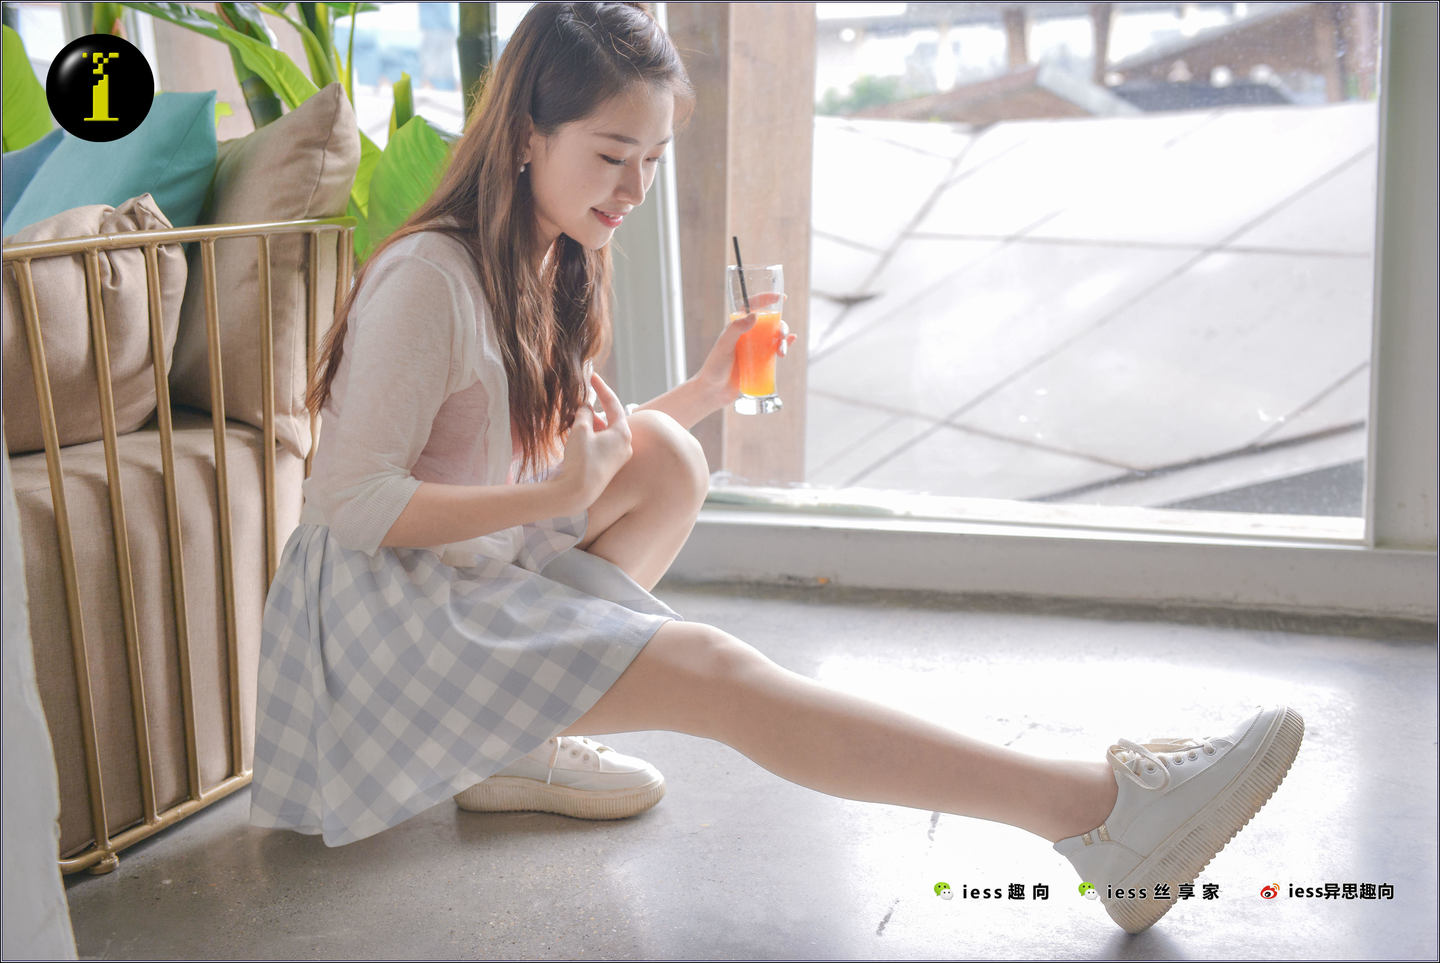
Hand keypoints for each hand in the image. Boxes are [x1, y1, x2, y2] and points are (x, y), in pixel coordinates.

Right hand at [552, 372, 631, 512]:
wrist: (577, 493)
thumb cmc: (581, 461)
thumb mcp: (580, 431)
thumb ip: (584, 414)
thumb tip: (586, 407)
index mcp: (623, 433)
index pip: (614, 404)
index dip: (601, 388)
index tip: (592, 377)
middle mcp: (625, 445)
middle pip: (609, 419)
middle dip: (592, 410)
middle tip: (577, 403)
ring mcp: (618, 457)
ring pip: (603, 432)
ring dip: (588, 424)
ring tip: (571, 419)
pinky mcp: (609, 467)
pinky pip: (600, 445)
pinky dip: (589, 437)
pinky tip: (574, 435)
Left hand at [694, 309, 797, 404]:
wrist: (714, 392)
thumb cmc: (714, 367)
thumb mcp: (724, 346)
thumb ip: (736, 329)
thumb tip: (755, 315)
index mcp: (737, 326)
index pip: (752, 306)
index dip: (765, 299)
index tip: (780, 297)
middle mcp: (747, 334)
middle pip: (769, 323)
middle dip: (780, 326)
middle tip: (781, 336)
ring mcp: (754, 348)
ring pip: (774, 336)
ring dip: (783, 340)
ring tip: (781, 353)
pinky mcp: (759, 361)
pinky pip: (775, 350)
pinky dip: (785, 345)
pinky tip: (790, 343)